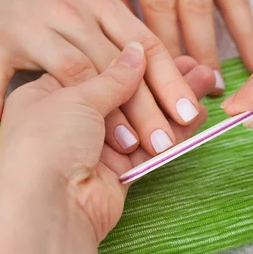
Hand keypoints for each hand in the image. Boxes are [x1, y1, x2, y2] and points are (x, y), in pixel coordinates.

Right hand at [0, 0, 203, 157]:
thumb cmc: (53, 7)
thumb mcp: (98, 16)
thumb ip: (136, 47)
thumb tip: (195, 76)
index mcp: (102, 5)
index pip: (147, 45)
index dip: (172, 82)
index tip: (192, 115)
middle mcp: (71, 13)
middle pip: (116, 65)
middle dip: (145, 108)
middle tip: (166, 144)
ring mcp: (30, 26)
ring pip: (73, 70)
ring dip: (100, 112)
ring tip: (122, 146)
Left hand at [0, 43, 213, 241]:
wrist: (48, 206)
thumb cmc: (46, 142)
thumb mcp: (76, 97)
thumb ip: (113, 77)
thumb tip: (136, 51)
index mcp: (47, 94)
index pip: (95, 69)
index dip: (130, 60)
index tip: (160, 47)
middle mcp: (70, 121)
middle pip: (122, 95)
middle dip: (159, 80)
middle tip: (194, 65)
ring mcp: (94, 148)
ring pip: (141, 120)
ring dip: (172, 102)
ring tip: (206, 80)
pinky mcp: (117, 173)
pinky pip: (150, 147)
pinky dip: (174, 131)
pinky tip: (198, 113)